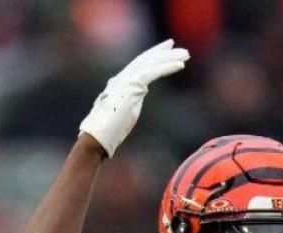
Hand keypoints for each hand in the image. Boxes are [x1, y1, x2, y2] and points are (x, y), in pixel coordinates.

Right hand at [78, 39, 190, 156]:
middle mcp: (121, 79)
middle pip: (145, 59)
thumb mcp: (121, 112)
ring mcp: (125, 81)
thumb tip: (132, 101)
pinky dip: (167, 67)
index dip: (152, 56)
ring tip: (185, 54)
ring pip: (151, 63)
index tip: (165, 50)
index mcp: (119, 84)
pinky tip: (180, 65)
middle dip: (161, 51)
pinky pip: (152, 72)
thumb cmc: (107, 132)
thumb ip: (128, 101)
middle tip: (176, 46)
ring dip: (169, 58)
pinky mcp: (131, 87)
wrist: (97, 137)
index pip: (138, 65)